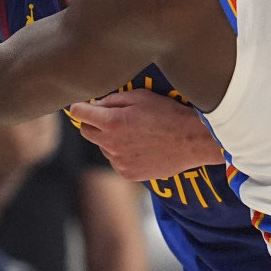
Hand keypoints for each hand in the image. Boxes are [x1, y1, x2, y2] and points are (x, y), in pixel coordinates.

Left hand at [69, 90, 223, 181]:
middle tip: (110, 117)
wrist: (192, 140)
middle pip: (85, 132)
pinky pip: (115, 160)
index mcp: (111, 122)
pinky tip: (140, 146)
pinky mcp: (128, 173)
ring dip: (109, 139)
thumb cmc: (167, 113)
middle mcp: (111, 144)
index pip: (78, 113)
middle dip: (92, 123)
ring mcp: (119, 161)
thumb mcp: (140, 97)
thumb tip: (93, 104)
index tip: (83, 105)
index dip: (80, 106)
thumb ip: (112, 100)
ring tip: (134, 132)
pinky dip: (121, 153)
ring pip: (102, 147)